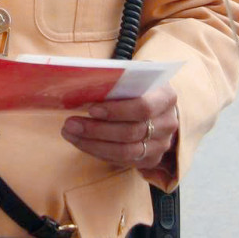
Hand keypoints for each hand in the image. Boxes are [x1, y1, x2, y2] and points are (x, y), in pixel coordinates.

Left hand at [62, 84, 179, 170]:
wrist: (156, 104)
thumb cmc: (138, 86)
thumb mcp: (133, 76)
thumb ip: (116, 80)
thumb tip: (84, 83)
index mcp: (166, 97)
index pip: (143, 108)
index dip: (116, 111)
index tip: (91, 109)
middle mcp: (168, 123)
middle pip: (131, 132)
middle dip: (96, 130)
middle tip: (70, 124)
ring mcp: (162, 144)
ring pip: (125, 151)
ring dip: (93, 144)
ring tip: (70, 133)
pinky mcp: (151, 159)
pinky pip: (122, 161)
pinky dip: (99, 153)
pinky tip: (81, 142)